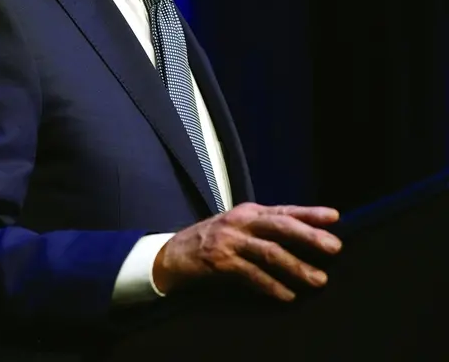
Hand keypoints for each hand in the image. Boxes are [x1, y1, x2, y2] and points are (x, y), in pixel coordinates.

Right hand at [153, 203, 341, 301]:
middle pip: (279, 226)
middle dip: (308, 236)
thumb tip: (305, 237)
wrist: (172, 255)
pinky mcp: (220, 261)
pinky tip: (288, 296)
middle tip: (334, 247)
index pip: (283, 210)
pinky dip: (272, 286)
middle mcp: (239, 222)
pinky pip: (252, 274)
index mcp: (247, 212)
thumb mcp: (238, 227)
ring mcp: (229, 241)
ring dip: (296, 266)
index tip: (335, 217)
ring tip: (318, 279)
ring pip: (270, 252)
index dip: (309, 213)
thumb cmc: (211, 241)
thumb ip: (264, 229)